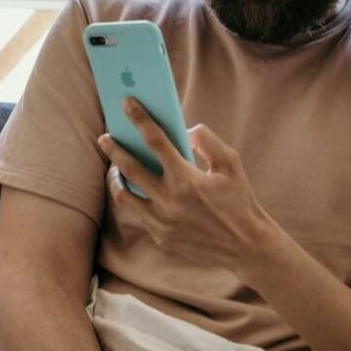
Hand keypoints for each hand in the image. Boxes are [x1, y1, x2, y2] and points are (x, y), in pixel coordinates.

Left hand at [98, 100, 278, 271]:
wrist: (245, 247)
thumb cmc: (239, 201)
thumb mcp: (230, 164)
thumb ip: (206, 141)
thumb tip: (184, 131)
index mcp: (186, 179)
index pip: (155, 141)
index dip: (139, 119)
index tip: (126, 103)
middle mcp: (169, 201)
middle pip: (129, 168)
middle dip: (113, 149)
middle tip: (104, 137)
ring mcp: (161, 222)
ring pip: (124, 196)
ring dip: (115, 178)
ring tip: (115, 168)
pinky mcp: (160, 237)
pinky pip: (140, 215)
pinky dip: (136, 199)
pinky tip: (137, 191)